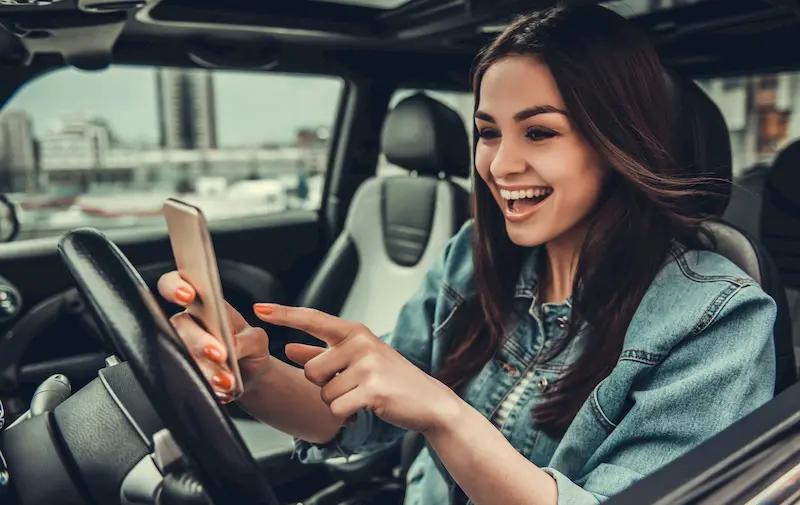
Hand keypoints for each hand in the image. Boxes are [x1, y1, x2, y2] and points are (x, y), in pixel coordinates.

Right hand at [157, 271, 270, 401]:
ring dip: (205, 370)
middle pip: (178, 326)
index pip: (177, 285)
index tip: (187, 296)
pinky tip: (223, 391)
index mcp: (202, 305)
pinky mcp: (182, 374)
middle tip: (220, 354)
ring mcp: (182, 350)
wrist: (251, 377)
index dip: (175, 286)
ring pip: (181, 356)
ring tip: (228, 381)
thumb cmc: (249, 348)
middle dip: (199, 341)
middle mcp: (187, 325)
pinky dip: (207, 387)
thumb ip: (248, 340)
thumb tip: (232, 347)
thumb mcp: (258, 340)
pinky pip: (185, 380)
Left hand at [253, 303, 461, 433]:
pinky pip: (337, 408)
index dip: (284, 315)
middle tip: (351, 385)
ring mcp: (367, 365)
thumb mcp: (357, 360)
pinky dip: (346, 415)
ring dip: (338, 402)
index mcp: (354, 332)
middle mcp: (360, 343)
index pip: (313, 319)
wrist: (427, 401)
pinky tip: (365, 408)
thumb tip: (289, 348)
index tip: (259, 309)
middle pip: (310, 370)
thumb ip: (320, 354)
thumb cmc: (391, 379)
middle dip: (324, 386)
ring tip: (361, 395)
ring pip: (323, 393)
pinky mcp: (372, 390)